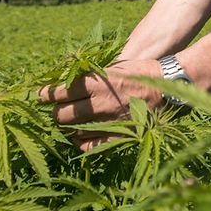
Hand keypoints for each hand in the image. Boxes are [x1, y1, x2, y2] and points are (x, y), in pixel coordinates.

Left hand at [36, 59, 164, 151]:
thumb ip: (89, 74)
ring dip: (68, 125)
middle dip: (55, 111)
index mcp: (97, 82)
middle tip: (57, 108)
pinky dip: (80, 140)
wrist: (169, 87)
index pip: (59, 92)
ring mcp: (109, 122)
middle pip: (61, 114)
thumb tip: (64, 77)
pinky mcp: (119, 136)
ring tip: (70, 120)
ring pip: (72, 130)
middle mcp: (100, 103)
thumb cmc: (140, 72)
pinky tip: (80, 134)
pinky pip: (88, 144)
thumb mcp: (113, 65)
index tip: (41, 95)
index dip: (45, 94)